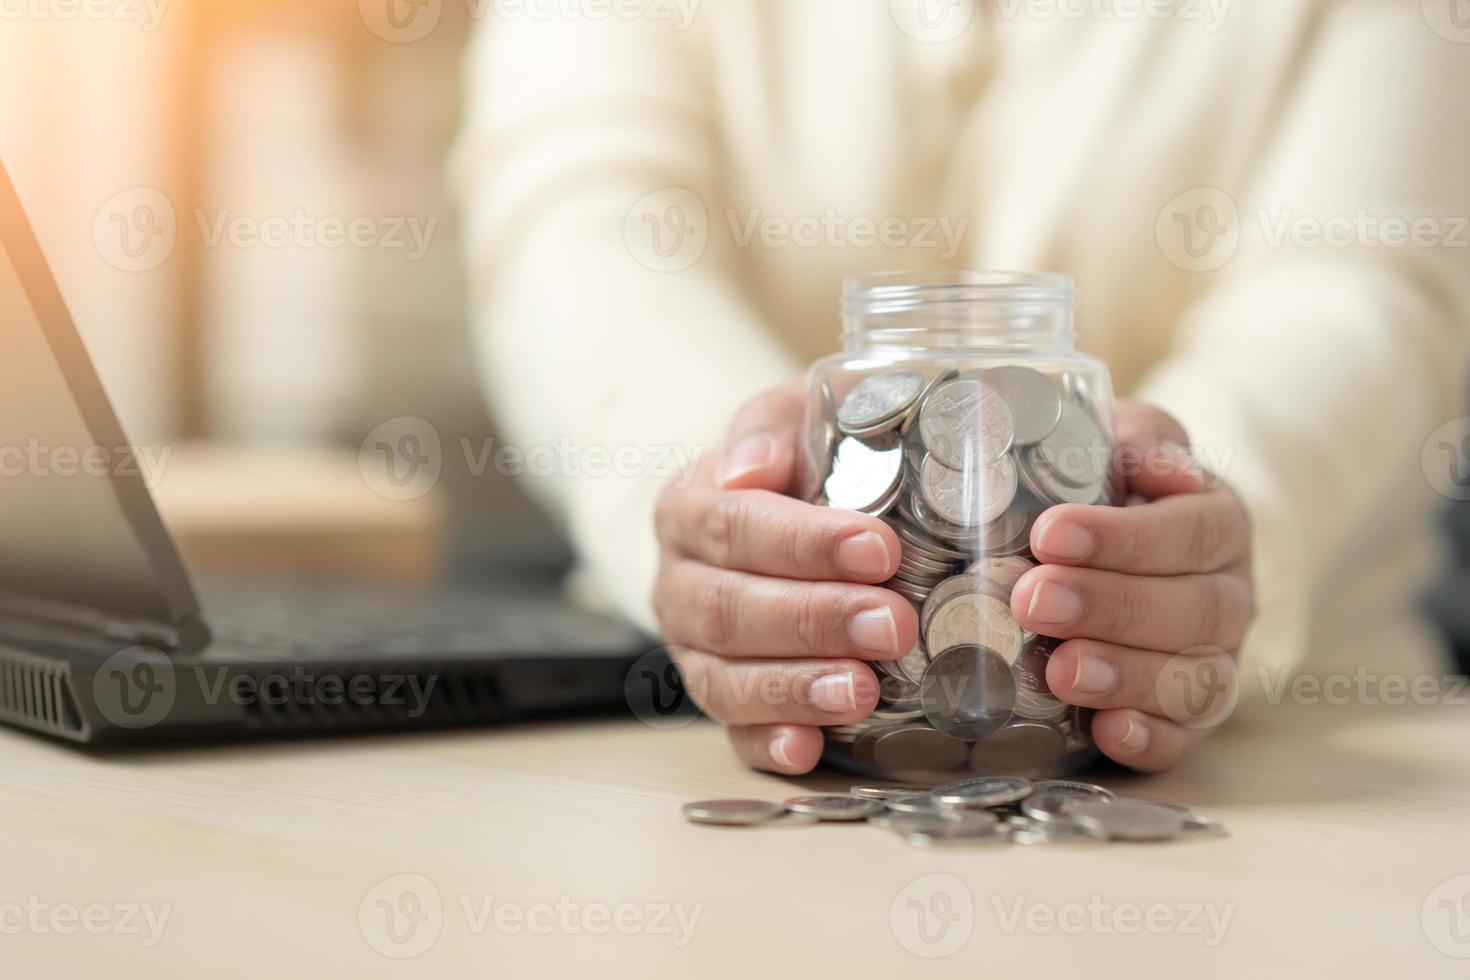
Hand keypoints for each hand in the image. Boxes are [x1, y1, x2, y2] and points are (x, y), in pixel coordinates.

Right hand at [651, 378, 919, 773]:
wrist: (774, 506)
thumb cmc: (798, 459)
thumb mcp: (791, 414)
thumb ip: (774, 423)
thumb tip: (753, 463)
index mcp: (689, 508)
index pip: (733, 525)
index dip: (804, 542)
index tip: (878, 548)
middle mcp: (679, 583)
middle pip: (728, 610)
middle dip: (813, 620)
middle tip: (891, 624)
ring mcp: (694, 650)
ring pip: (723, 679)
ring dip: (795, 688)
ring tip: (864, 691)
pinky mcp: (722, 701)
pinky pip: (731, 735)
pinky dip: (768, 746)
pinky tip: (809, 749)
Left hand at [1013, 400, 1255, 770]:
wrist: (1143, 546)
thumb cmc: (1116, 492)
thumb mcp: (1124, 445)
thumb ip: (1134, 437)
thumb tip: (1144, 455)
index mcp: (1217, 521)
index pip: (1189, 530)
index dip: (1123, 537)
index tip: (1050, 533)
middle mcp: (1229, 595)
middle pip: (1191, 609)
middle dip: (1109, 607)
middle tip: (1034, 600)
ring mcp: (1214, 659)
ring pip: (1194, 678)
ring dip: (1127, 676)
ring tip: (1062, 670)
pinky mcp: (1188, 716)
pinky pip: (1183, 737)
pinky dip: (1149, 738)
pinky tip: (1108, 731)